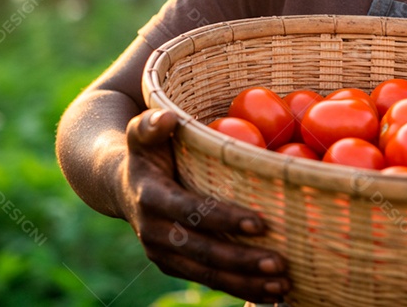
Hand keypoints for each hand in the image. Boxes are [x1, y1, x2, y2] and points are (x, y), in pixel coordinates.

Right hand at [119, 108, 291, 301]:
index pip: (191, 212)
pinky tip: (273, 294)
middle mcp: (155, 233)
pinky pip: (210, 280)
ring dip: (245, 283)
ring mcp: (164, 254)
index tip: (260, 223)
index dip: (224, 219)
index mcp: (151, 199)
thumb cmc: (148, 151)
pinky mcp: (177, 266)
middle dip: (242, 261)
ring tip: (283, 286)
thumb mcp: (142, 133)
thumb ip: (150, 124)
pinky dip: (240, 289)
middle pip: (203, 252)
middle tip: (280, 263)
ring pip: (208, 274)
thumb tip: (166, 118)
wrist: (123, 185)